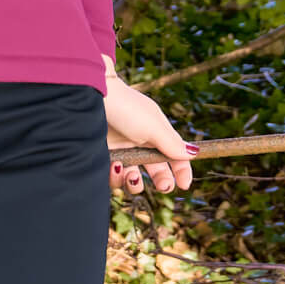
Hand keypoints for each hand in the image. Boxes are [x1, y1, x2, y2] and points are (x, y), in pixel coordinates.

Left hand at [103, 70, 197, 196]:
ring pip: (133, 178)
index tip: (184, 185)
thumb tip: (194, 154)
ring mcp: (121, 150)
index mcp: (156, 133)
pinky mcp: (102, 156)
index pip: (174, 156)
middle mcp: (140, 143)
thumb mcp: (153, 126)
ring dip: (135, 183)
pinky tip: (114, 167)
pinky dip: (115, 178)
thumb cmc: (125, 107)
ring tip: (132, 176)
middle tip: (163, 187)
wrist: (90, 96)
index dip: (182, 171)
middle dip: (162, 181)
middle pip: (156, 170)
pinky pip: (113, 177)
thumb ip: (172, 143)